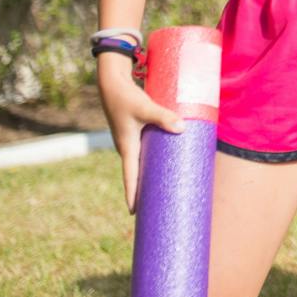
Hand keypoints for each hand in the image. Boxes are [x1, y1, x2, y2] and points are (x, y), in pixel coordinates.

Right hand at [97, 53, 182, 213]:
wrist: (113, 84)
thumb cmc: (126, 98)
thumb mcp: (146, 108)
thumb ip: (164, 117)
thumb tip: (182, 129)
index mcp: (127, 147)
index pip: (130, 177)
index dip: (132, 194)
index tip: (134, 213)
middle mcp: (128, 147)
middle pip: (137, 174)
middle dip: (144, 190)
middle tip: (154, 208)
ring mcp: (131, 140)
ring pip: (142, 163)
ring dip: (149, 175)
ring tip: (162, 189)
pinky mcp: (136, 132)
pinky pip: (146, 151)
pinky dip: (153, 160)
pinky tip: (165, 161)